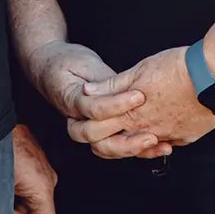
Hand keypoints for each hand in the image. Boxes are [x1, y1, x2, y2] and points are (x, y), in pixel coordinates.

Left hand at [10, 124, 57, 213]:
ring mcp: (43, 165)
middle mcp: (48, 176)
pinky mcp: (34, 157)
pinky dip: (14, 183)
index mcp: (44, 186)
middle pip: (37, 212)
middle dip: (17, 212)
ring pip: (30, 197)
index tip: (5, 213)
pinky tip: (1, 174)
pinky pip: (27, 181)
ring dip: (13, 197)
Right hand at [26, 40, 162, 158]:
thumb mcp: (84, 63)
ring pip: (109, 149)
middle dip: (127, 140)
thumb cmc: (67, 63)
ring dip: (135, 150)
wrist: (52, 68)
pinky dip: (140, 149)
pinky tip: (162, 146)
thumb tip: (125, 88)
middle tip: (151, 133)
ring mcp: (90, 128)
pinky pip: (119, 145)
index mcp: (72, 102)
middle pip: (99, 141)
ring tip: (160, 145)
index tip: (139, 96)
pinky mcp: (103, 129)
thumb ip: (104, 80)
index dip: (118, 105)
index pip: (95, 110)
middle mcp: (78, 121)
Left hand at [72, 47, 214, 160]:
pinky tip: (167, 123)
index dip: (91, 125)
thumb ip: (113, 85)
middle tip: (112, 128)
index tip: (92, 118)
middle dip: (112, 139)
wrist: (214, 75)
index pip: (99, 130)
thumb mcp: (140, 70)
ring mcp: (169, 136)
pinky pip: (170, 141)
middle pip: (119, 146)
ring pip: (146, 146)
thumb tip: (88, 91)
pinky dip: (164, 136)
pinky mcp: (187, 137)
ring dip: (139, 138)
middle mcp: (148, 130)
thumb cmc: (177, 68)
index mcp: (131, 114)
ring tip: (139, 127)